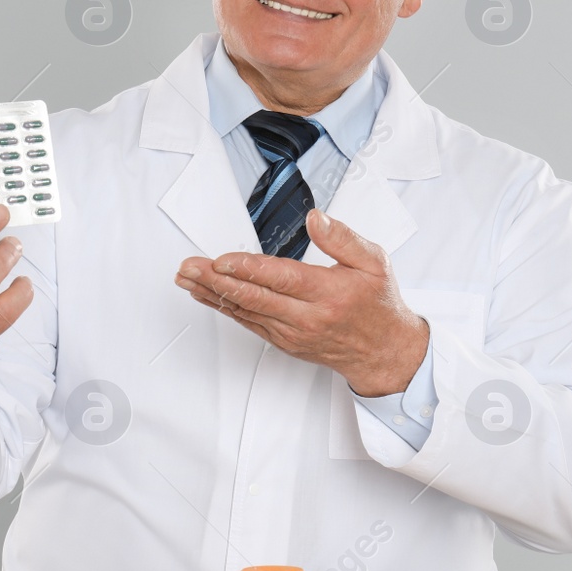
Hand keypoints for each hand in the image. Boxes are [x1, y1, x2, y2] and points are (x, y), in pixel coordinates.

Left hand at [174, 208, 428, 395]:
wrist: (384, 352)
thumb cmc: (378, 304)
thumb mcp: (375, 262)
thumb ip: (343, 238)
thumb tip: (316, 218)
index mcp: (329, 294)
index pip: (283, 279)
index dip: (249, 269)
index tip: (222, 260)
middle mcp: (307, 317)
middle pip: (255, 298)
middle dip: (217, 281)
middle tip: (189, 268)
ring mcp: (293, 333)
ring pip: (246, 312)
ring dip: (213, 294)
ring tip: (187, 279)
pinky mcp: (285, 342)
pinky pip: (250, 323)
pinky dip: (226, 308)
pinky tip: (209, 296)